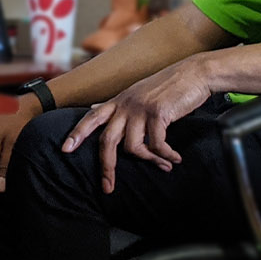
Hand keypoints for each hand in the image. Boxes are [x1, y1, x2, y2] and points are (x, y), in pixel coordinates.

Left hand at [61, 59, 213, 193]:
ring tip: (164, 165)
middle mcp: (126, 105)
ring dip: (150, 160)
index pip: (91, 117)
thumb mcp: (137, 92)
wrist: (195, 73)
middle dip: (106, 166)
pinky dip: (165, 156)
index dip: (77, 133)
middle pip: (107, 140)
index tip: (65, 149)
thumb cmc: (169, 85)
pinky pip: (157, 145)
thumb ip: (117, 104)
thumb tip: (94, 109)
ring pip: (133, 147)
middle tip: (108, 187)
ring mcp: (141, 109)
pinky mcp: (158, 113)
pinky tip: (174, 159)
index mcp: (119, 101)